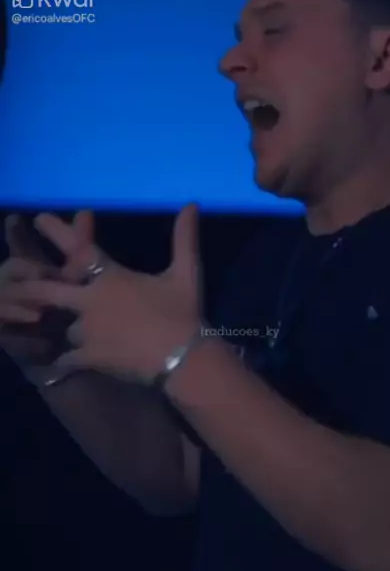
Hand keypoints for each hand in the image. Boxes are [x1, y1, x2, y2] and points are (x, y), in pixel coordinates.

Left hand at [16, 204, 202, 383]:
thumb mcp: (187, 273)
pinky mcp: (89, 357)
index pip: (78, 249)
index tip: (39, 219)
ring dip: (69, 328)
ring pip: (66, 327)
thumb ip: (184, 238)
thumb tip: (192, 205)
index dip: (56, 232)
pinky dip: (65, 360)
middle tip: (14, 283)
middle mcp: (91, 301)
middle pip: (48, 291)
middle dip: (30, 286)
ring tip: (71, 334)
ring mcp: (87, 331)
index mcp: (111, 277)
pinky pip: (66, 358)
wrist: (183, 359)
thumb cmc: (183, 313)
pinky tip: (61, 365)